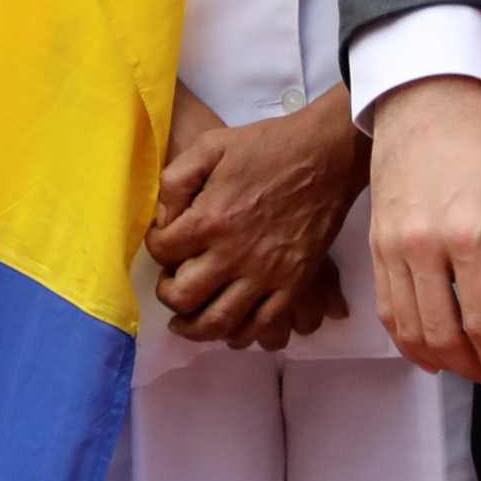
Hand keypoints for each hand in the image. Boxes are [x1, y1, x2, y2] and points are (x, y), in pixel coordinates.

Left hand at [151, 85, 368, 348]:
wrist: (325, 156)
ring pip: (220, 322)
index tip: (163, 244)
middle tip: (171, 287)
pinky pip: (264, 325)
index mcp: (209, 219)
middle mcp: (234, 254)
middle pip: (184, 297)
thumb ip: (176, 180)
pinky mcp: (294, 284)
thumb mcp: (210, 145)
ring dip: (196, 328)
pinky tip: (230, 330)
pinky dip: (242, 335)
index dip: (155, 248)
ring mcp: (267, 274)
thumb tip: (164, 219)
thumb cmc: (267, 147)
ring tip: (187, 322)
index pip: (162, 252)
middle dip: (169, 296)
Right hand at [367, 74, 480, 397]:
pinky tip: (427, 342)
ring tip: (462, 365)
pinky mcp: (374, 242)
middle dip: (470, 368)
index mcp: (470, 235)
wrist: (425, 99)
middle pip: (441, 335)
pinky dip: (405, 335)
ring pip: (407, 328)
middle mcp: (423, 246)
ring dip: (436, 358)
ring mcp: (391, 245)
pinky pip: (386, 305)